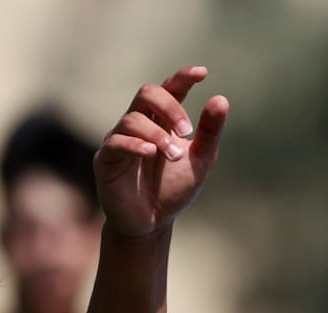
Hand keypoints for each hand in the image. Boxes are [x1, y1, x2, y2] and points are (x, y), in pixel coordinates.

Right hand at [95, 65, 228, 240]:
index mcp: (162, 121)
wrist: (152, 223)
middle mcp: (139, 124)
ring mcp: (119, 139)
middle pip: (147, 92)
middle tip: (188, 131)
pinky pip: (116, 141)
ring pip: (133, 118)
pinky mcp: (106, 159)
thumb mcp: (200, 162)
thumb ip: (209, 133)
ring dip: (159, 135)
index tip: (202, 73)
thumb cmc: (172, 190)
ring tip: (175, 155)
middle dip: (170, 106)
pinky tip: (150, 152)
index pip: (169, 89)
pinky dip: (135, 144)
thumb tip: (221, 99)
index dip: (182, 77)